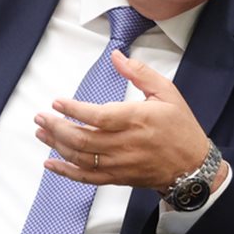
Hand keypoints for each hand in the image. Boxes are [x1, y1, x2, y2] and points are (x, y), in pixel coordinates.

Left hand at [34, 50, 221, 192]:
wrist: (193, 167)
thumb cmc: (180, 128)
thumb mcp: (167, 92)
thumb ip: (139, 73)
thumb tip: (116, 56)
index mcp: (138, 119)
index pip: (99, 117)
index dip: (74, 110)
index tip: (57, 102)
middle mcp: (126, 144)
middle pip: (83, 139)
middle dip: (56, 127)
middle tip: (40, 117)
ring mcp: (120, 163)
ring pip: (80, 157)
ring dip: (56, 145)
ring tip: (42, 132)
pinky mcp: (118, 177)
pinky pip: (86, 177)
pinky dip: (66, 172)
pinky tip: (51, 163)